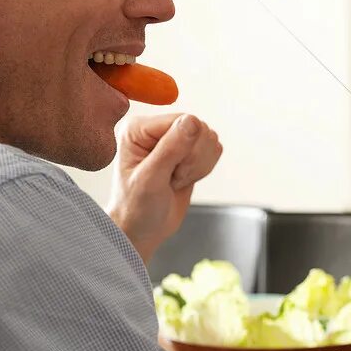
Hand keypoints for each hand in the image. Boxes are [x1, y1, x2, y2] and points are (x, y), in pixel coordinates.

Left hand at [106, 113, 221, 263]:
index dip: (185, 149)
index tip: (170, 173)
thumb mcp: (151, 179)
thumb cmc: (136, 207)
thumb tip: (193, 121)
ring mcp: (173, 138)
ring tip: (175, 180)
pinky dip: (204, 169)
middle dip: (193, 160)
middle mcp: (155, 128)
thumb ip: (171, 148)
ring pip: (209, 138)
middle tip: (172, 178)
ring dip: (198, 166)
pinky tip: (184, 179)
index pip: (183, 121)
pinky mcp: (188, 150)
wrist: (143, 229)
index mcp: (138, 128)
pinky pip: (213, 149)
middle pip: (199, 129)